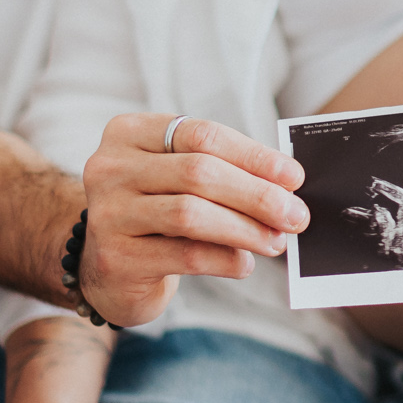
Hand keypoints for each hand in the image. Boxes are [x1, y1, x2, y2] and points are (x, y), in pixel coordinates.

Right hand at [78, 113, 308, 325]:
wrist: (108, 269)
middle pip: (199, 173)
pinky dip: (224, 259)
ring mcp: (107, 213)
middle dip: (257, 195)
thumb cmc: (156, 214)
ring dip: (245, 229)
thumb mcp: (178, 180)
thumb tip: (286, 184)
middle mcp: (110, 167)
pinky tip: (243, 263)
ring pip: (191, 214)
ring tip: (276, 241)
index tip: (294, 177)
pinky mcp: (114, 258)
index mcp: (130, 133)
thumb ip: (221, 172)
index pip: (202, 135)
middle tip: (295, 215)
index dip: (253, 155)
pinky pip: (184, 255)